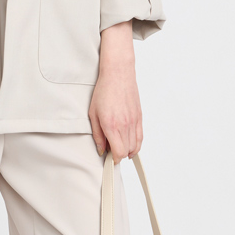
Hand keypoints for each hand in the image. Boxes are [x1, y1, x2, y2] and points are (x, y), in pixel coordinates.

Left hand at [88, 21, 141, 161]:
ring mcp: (134, 121)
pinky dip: (136, 144)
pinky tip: (131, 146)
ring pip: (135, 146)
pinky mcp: (139, 117)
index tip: (108, 159)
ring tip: (119, 149)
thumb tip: (101, 149)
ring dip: (128, 151)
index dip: (113, 160)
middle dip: (119, 156)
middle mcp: (125, 125)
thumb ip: (97, 134)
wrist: (118, 74)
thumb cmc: (104, 91)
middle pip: (127, 151)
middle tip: (111, 153)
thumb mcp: (93, 114)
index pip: (118, 153)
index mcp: (112, 126)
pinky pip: (141, 137)